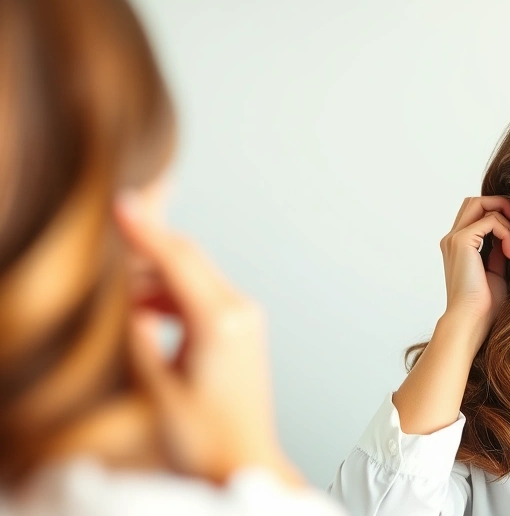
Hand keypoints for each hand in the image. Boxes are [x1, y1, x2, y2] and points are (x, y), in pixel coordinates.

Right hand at [114, 194, 301, 486]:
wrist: (243, 460)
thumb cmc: (204, 436)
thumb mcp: (154, 385)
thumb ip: (134, 334)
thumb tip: (121, 298)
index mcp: (219, 322)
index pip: (176, 260)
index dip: (144, 230)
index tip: (121, 202)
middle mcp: (240, 312)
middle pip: (188, 261)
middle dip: (147, 249)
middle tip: (108, 247)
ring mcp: (246, 318)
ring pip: (193, 277)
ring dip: (156, 279)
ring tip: (117, 299)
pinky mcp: (243, 328)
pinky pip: (202, 295)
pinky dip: (172, 296)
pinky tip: (143, 314)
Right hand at [439, 196, 509, 344]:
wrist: (472, 321)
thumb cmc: (485, 304)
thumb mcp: (496, 271)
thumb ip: (498, 250)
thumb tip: (509, 236)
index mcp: (457, 246)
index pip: (475, 212)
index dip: (498, 213)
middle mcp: (452, 239)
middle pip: (475, 201)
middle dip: (501, 205)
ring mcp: (454, 239)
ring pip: (480, 203)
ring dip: (505, 217)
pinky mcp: (461, 241)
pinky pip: (490, 220)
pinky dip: (506, 232)